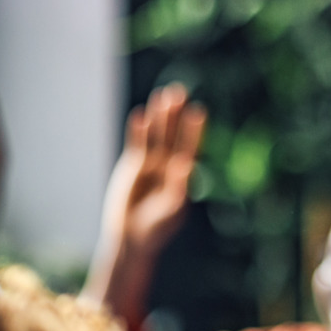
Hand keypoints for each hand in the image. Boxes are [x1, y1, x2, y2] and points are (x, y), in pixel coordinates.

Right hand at [101, 84, 205, 256]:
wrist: (131, 238)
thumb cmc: (155, 229)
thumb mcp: (170, 211)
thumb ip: (179, 189)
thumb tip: (187, 166)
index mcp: (181, 177)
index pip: (189, 148)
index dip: (194, 131)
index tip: (199, 112)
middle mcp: (168, 167)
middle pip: (173, 136)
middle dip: (175, 115)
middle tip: (179, 91)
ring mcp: (150, 166)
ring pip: (155, 137)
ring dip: (159, 118)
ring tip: (162, 96)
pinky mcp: (133, 167)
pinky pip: (137, 145)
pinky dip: (138, 132)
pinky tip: (141, 116)